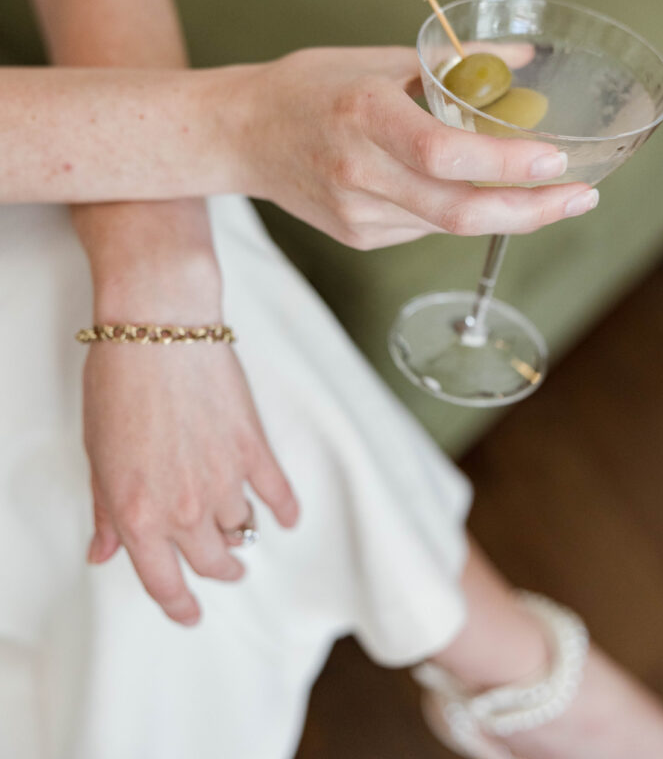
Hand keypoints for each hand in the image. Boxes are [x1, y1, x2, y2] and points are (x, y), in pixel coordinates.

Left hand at [83, 263, 297, 626]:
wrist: (159, 329)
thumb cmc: (118, 382)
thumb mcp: (97, 453)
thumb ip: (105, 509)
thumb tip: (103, 551)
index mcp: (138, 513)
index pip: (163, 581)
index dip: (179, 605)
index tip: (189, 613)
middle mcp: (184, 507)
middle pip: (213, 561)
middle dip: (220, 570)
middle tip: (226, 569)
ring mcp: (224, 480)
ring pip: (243, 529)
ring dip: (243, 536)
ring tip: (242, 532)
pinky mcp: (254, 449)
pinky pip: (278, 494)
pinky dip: (284, 510)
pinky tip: (286, 516)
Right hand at [228, 45, 596, 248]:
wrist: (240, 135)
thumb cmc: (308, 88)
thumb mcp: (376, 58)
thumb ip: (453, 64)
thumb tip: (520, 61)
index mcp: (362, 114)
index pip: (442, 154)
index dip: (505, 164)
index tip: (555, 159)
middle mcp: (357, 171)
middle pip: (457, 211)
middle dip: (531, 211)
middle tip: (579, 196)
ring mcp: (355, 212)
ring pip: (447, 225)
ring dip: (505, 213)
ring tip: (547, 194)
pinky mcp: (357, 235)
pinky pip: (424, 227)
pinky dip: (459, 210)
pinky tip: (473, 193)